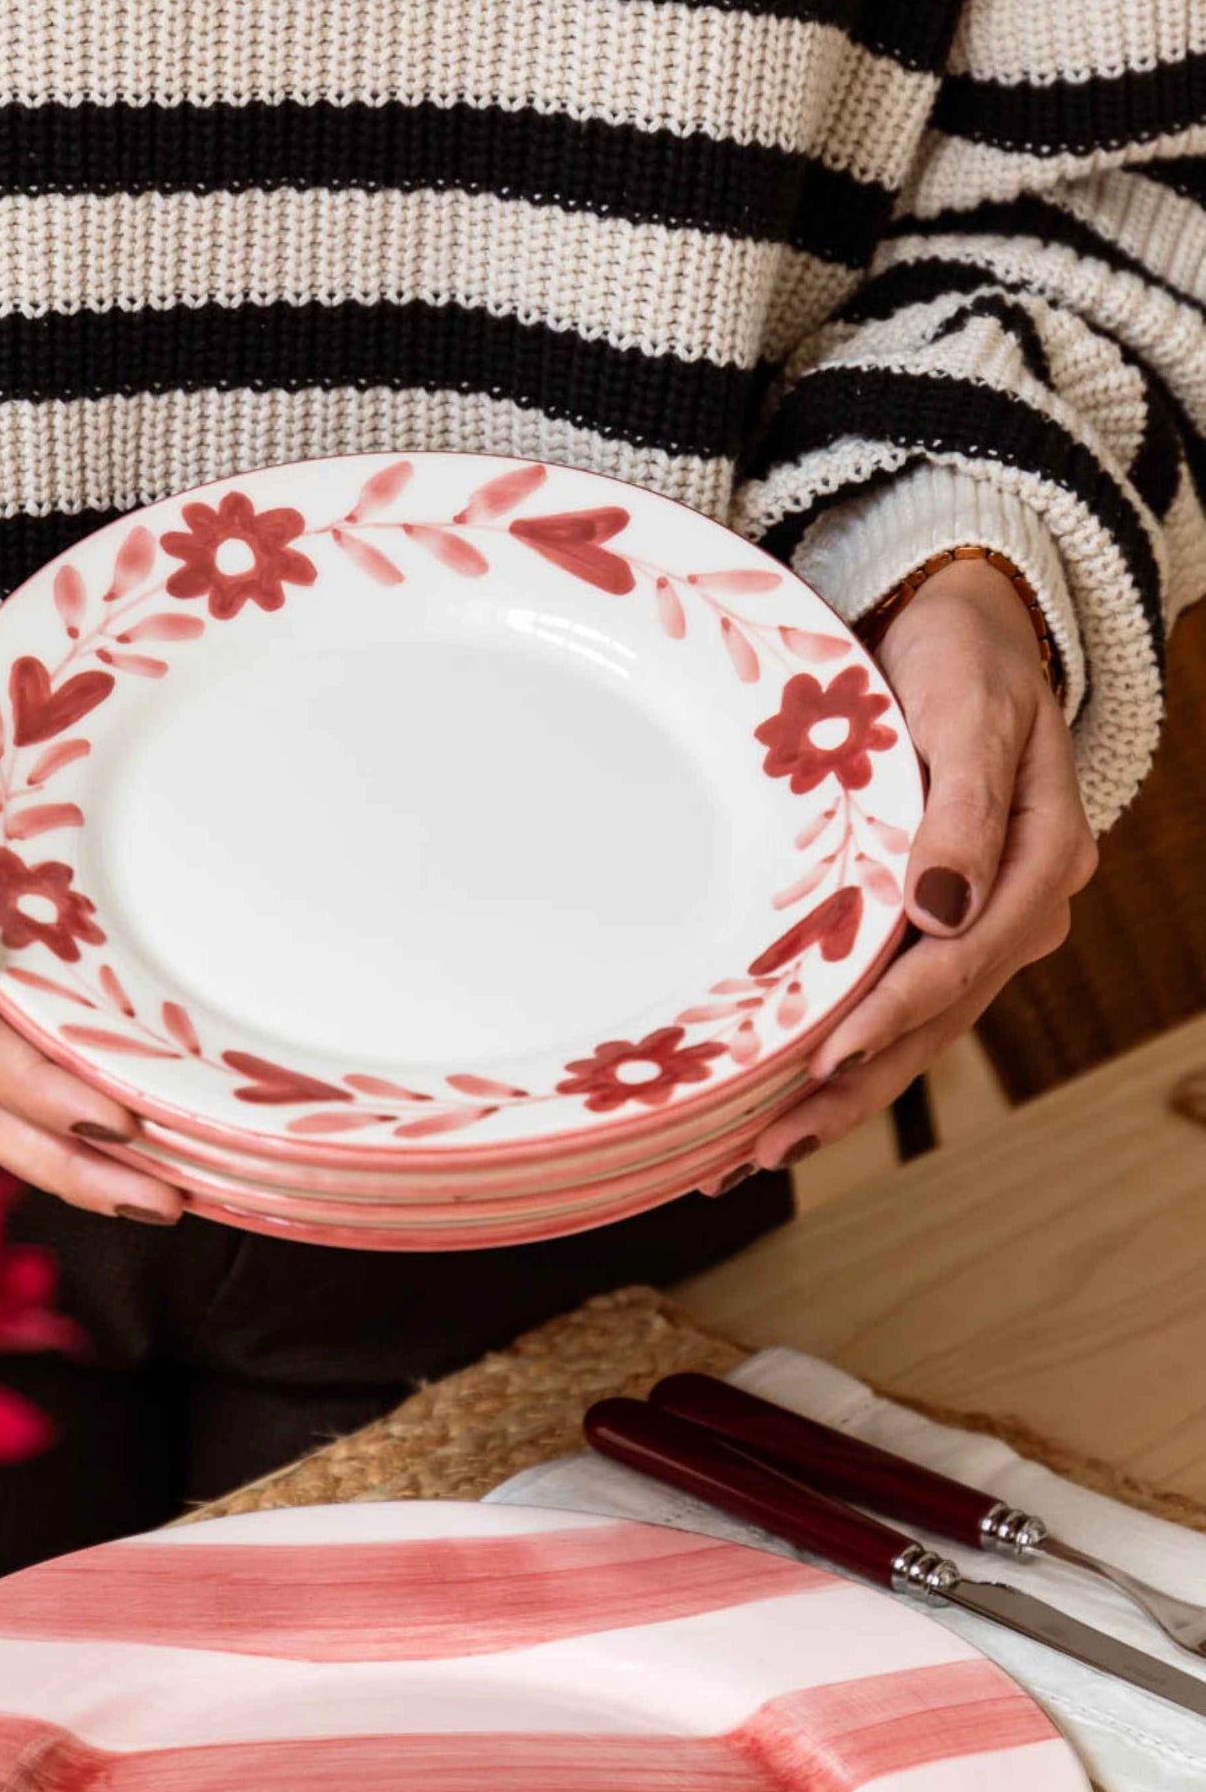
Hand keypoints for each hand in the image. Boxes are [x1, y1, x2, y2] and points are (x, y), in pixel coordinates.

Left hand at [751, 558, 1097, 1170]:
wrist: (969, 635)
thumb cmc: (964, 660)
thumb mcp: (968, 711)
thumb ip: (964, 807)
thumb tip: (946, 908)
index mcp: (1038, 863)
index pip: (960, 962)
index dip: (890, 1015)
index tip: (824, 1059)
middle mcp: (1016, 913)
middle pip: (933, 1023)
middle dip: (849, 1093)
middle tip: (763, 1151)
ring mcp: (979, 930)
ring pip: (913, 1035)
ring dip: (838, 1100)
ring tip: (754, 1156)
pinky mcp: (937, 931)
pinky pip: (894, 1009)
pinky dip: (842, 1060)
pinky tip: (779, 1103)